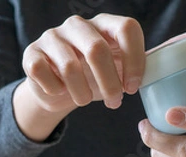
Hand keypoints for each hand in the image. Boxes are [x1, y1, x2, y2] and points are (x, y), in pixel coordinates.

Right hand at [22, 14, 145, 112]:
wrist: (58, 90)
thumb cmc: (93, 78)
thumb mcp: (117, 72)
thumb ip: (134, 70)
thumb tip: (154, 78)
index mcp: (105, 24)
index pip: (127, 28)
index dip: (134, 59)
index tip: (133, 87)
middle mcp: (78, 25)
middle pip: (97, 49)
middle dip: (109, 83)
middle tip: (114, 103)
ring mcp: (52, 36)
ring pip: (70, 67)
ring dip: (82, 94)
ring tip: (85, 101)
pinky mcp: (32, 53)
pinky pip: (43, 73)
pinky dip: (56, 90)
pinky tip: (60, 92)